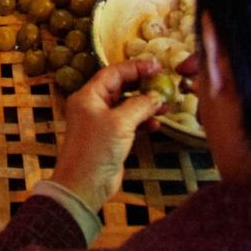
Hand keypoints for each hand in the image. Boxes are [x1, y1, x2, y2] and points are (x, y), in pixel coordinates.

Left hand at [48, 58, 165, 212]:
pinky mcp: (110, 138)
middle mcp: (94, 105)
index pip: (114, 72)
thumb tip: (156, 96)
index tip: (156, 65)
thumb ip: (139, 106)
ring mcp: (102, 122)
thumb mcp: (120, 123)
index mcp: (89, 95)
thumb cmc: (96, 150)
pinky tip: (156, 124)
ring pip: (127, 105)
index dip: (136, 67)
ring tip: (165, 105)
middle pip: (121, 86)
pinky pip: (129, 122)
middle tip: (163, 82)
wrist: (84, 184)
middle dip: (142, 84)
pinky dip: (143, 121)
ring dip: (145, 104)